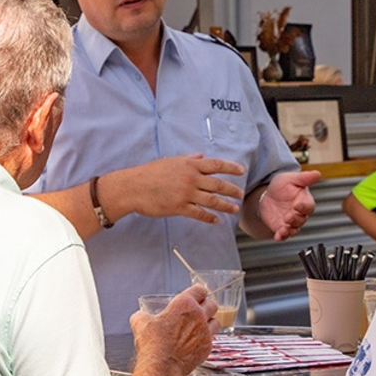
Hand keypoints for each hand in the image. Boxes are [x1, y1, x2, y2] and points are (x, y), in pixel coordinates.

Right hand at [128, 155, 244, 223]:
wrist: (133, 187)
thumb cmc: (149, 173)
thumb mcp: (170, 161)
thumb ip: (188, 159)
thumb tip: (200, 155)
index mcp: (189, 165)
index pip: (216, 164)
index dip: (231, 167)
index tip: (241, 171)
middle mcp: (190, 178)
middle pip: (218, 184)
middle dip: (232, 189)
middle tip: (241, 194)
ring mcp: (186, 193)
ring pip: (212, 200)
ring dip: (225, 205)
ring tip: (234, 209)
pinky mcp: (179, 207)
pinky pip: (199, 213)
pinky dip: (209, 217)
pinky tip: (215, 220)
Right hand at [129, 284, 217, 375]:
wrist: (160, 367)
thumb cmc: (153, 344)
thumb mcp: (140, 323)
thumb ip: (142, 315)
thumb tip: (140, 316)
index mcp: (184, 304)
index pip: (200, 289)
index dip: (198, 290)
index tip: (196, 292)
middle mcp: (199, 316)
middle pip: (212, 303)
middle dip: (207, 304)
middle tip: (201, 307)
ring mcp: (205, 332)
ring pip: (216, 321)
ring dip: (210, 321)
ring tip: (202, 324)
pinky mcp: (207, 347)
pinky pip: (212, 338)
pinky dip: (206, 338)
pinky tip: (197, 341)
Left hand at [258, 171, 319, 240]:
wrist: (267, 195)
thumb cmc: (282, 186)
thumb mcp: (291, 178)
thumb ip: (304, 178)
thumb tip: (318, 174)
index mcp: (304, 201)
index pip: (308, 206)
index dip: (303, 206)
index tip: (297, 205)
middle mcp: (300, 213)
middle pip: (301, 219)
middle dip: (295, 219)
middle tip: (288, 217)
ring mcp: (291, 222)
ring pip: (294, 229)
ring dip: (289, 230)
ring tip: (283, 230)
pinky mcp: (282, 228)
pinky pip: (284, 235)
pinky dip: (281, 236)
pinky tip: (277, 236)